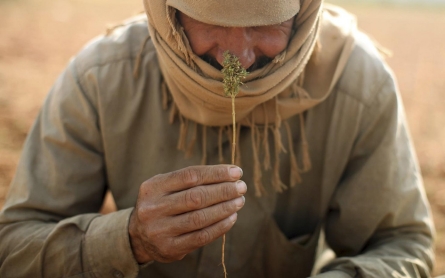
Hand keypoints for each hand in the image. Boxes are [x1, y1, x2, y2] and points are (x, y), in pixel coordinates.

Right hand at [129, 165, 245, 263]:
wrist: (139, 236)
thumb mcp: (165, 187)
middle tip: (241, 187)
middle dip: (223, 190)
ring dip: (225, 208)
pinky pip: (201, 237)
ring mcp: (160, 230)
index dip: (216, 173)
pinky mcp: (170, 248)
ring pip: (200, 218)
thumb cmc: (162, 204)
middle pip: (196, 197)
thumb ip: (191, 180)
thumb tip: (229, 175)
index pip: (190, 176)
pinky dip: (220, 226)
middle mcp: (153, 208)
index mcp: (153, 187)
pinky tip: (232, 217)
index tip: (236, 172)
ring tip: (239, 201)